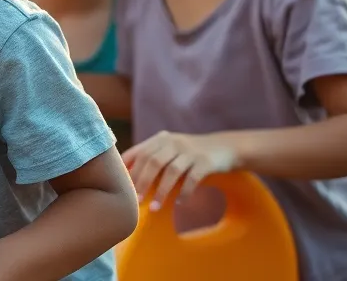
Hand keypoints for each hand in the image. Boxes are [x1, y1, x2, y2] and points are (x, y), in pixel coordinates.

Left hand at [123, 130, 238, 208]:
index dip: (128, 168)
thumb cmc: (191, 154)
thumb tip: (127, 176)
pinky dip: (185, 192)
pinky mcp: (206, 161)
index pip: (139, 152)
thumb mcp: (170, 149)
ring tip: (154, 208)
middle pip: (152, 161)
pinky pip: (192, 178)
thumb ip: (152, 158)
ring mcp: (190, 151)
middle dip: (142, 182)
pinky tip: (179, 203)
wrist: (225, 147)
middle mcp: (173, 142)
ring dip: (161, 191)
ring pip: (171, 171)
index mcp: (161, 139)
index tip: (120, 185)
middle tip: (135, 200)